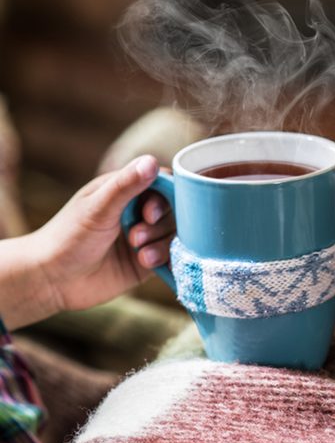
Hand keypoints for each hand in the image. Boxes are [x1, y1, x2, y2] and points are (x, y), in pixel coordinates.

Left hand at [0, 156, 174, 329]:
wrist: (51, 281)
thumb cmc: (67, 237)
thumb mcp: (98, 208)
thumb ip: (125, 185)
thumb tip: (151, 161)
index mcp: (127, 190)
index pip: (163, 182)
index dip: (166, 196)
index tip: (149, 213)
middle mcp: (140, 211)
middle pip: (174, 209)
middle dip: (160, 225)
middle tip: (135, 237)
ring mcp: (145, 236)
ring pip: (174, 233)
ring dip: (161, 244)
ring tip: (139, 254)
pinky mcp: (148, 260)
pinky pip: (171, 256)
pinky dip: (166, 259)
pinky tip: (147, 263)